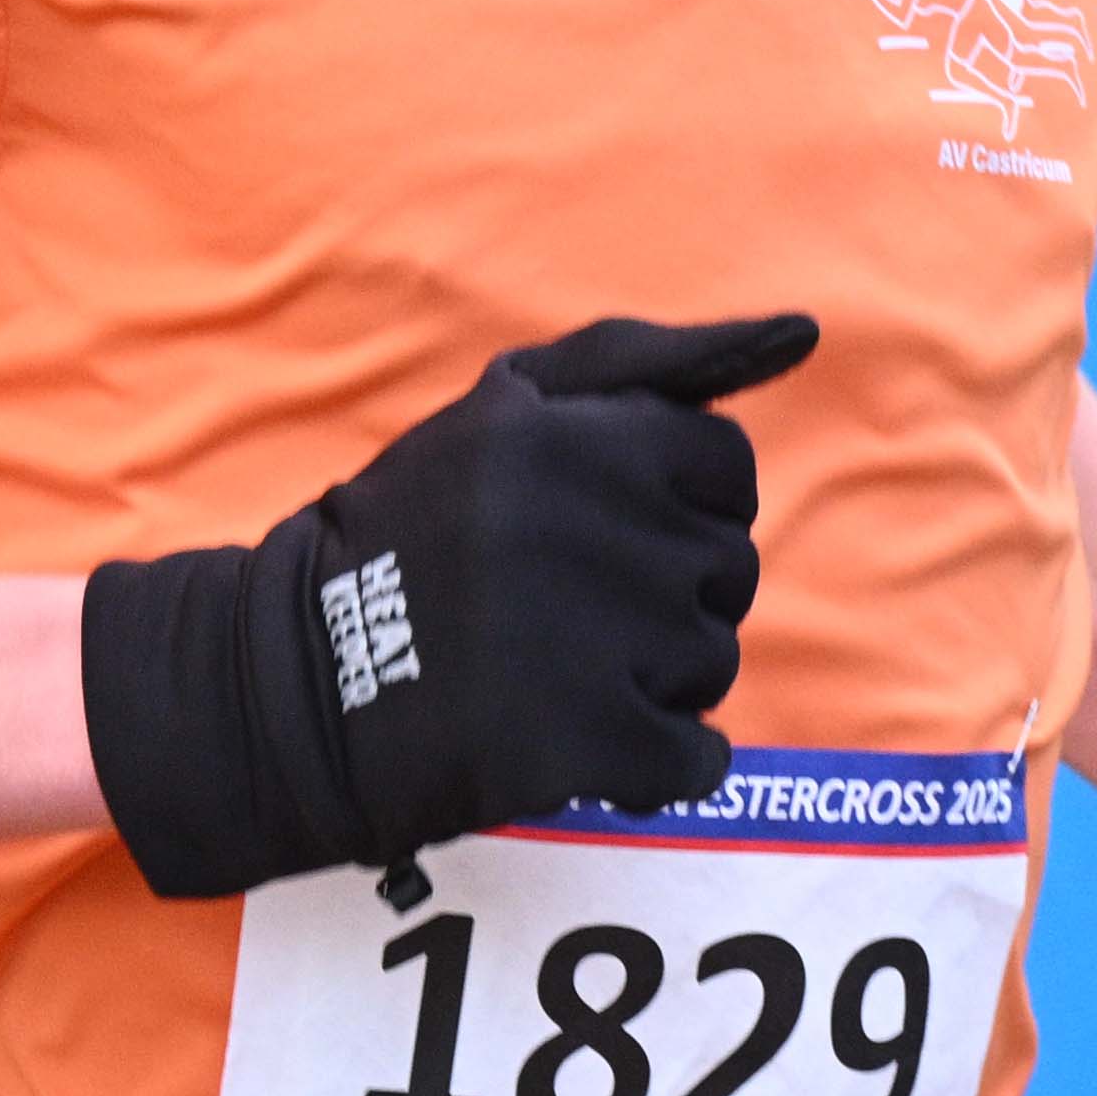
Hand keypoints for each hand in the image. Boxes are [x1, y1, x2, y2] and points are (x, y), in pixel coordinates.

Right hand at [79, 313, 811, 899]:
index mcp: (578, 437)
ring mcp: (589, 640)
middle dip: (667, 593)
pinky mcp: (578, 743)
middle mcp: (589, 527)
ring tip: (553, 669)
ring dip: (655, 678)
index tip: (608, 537)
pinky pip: (696, 759)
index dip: (678, 509)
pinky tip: (583, 743)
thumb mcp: (511, 405)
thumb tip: (801, 331)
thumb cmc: (421, 530)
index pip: (727, 469)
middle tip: (565, 611)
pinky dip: (655, 764)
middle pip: (727, 567)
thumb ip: (647, 362)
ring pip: (714, 662)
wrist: (295, 682)